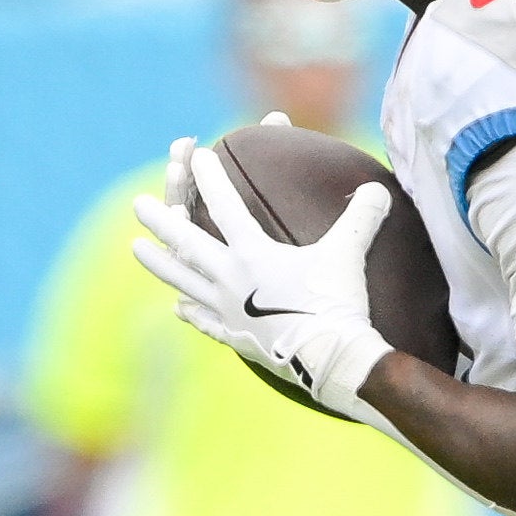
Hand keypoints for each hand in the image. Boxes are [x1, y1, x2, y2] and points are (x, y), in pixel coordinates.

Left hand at [129, 134, 396, 423]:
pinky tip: (177, 307)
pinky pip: (204, 321)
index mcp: (253, 254)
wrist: (331, 361)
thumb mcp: (348, 254)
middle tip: (138, 204)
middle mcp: (230, 280)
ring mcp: (228, 311)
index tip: (197, 155)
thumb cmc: (337, 304)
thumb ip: (360, 217)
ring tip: (137, 248)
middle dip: (161, 219)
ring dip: (159, 263)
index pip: (224, 207)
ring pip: (183, 281)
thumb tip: (379, 186)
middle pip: (186, 243)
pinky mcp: (235, 338)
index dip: (210, 178)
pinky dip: (190, 312)